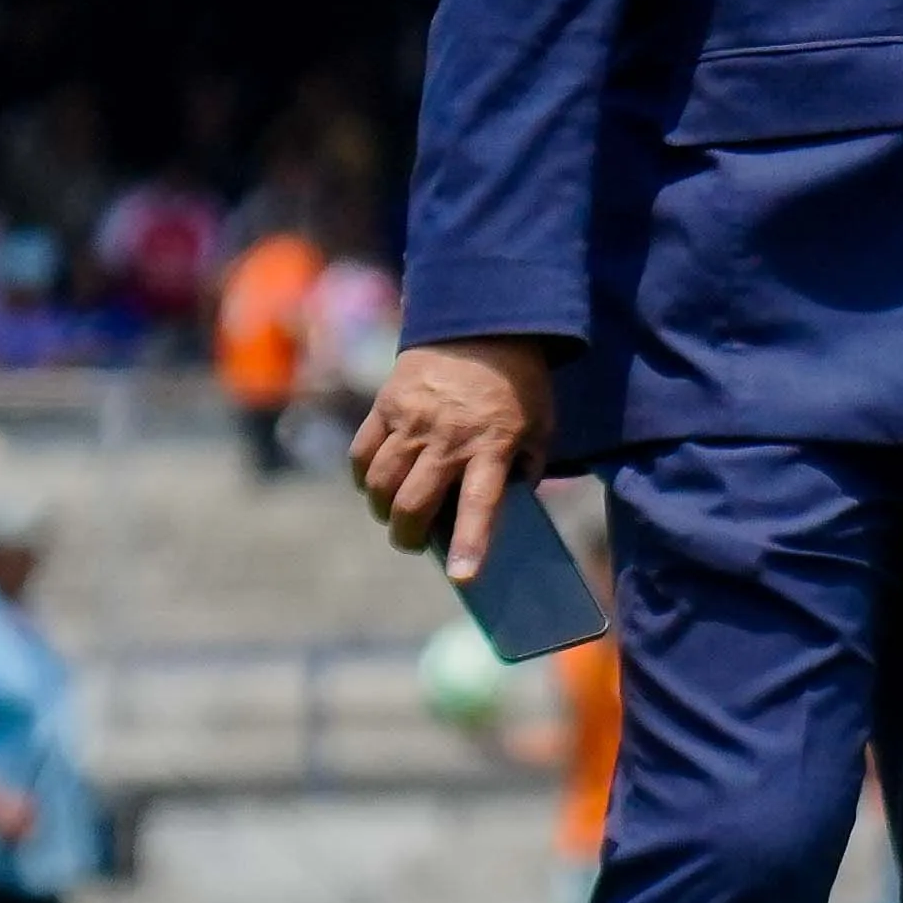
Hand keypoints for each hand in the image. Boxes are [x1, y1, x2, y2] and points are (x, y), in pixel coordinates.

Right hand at [352, 337, 559, 576]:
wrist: (485, 324)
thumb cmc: (519, 385)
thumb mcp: (540, 427)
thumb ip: (525, 467)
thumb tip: (509, 509)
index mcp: (493, 445)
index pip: (480, 505)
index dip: (469, 544)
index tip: (462, 577)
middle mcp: (448, 437)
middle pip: (413, 504)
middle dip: (408, 537)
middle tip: (413, 543)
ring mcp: (412, 421)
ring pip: (381, 484)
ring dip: (384, 510)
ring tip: (394, 514)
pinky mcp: (385, 405)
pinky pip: (362, 454)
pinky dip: (364, 478)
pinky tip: (376, 484)